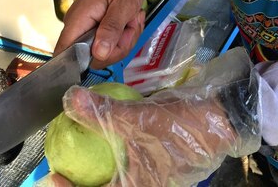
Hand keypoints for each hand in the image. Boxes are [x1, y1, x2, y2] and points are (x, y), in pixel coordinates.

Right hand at [54, 0, 145, 68]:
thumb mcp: (122, 4)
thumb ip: (111, 29)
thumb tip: (99, 54)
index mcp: (78, 21)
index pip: (64, 54)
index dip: (83, 62)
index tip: (109, 51)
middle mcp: (77, 29)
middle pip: (92, 58)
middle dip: (117, 48)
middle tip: (129, 27)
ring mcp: (86, 31)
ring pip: (104, 53)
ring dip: (124, 41)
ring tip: (131, 21)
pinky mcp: (96, 32)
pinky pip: (109, 45)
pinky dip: (123, 38)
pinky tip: (129, 23)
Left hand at [55, 48, 261, 186]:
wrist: (225, 117)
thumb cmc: (181, 127)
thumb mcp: (136, 118)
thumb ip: (100, 111)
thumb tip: (68, 99)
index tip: (52, 175)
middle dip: (84, 180)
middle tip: (64, 165)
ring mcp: (158, 180)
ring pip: (121, 179)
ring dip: (102, 169)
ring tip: (85, 151)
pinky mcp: (166, 168)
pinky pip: (135, 168)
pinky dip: (119, 157)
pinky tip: (113, 139)